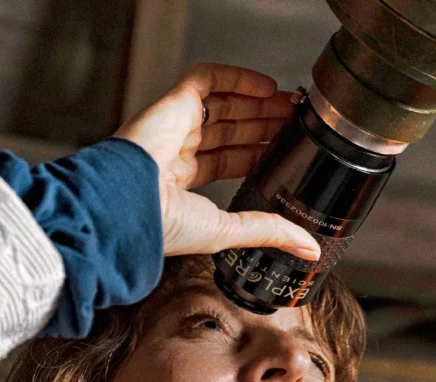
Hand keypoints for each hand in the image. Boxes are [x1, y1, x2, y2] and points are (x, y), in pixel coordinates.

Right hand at [116, 63, 319, 260]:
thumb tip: (310, 249)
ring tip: (291, 104)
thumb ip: (269, 232)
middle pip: (229, 129)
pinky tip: (267, 86)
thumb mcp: (227, 231)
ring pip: (222, 105)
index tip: (287, 149)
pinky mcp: (173, 103)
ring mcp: (175, 126)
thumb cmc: (161, 225)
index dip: (259, 152)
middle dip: (264, 124)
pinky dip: (236, 78)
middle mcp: (178, 151)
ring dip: (258, 102)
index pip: (228, 159)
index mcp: (183, 182)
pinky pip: (205, 80)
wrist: (125, 203)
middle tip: (297, 121)